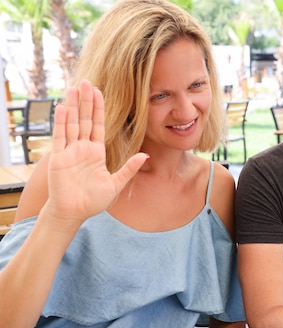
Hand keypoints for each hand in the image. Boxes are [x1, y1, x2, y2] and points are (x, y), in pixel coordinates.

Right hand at [46, 80, 147, 222]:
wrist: (74, 213)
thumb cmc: (93, 201)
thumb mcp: (116, 184)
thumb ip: (129, 169)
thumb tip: (145, 155)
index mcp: (96, 153)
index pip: (97, 125)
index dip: (98, 109)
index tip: (99, 92)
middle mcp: (82, 149)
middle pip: (84, 120)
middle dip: (85, 101)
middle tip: (87, 82)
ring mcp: (69, 152)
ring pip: (71, 124)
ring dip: (72, 106)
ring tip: (74, 88)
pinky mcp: (58, 158)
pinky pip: (60, 137)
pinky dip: (61, 123)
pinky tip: (63, 108)